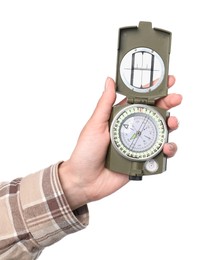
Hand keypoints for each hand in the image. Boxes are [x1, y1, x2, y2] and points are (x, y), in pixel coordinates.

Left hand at [59, 76, 181, 209]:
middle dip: (168, 104)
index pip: (140, 101)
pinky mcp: (143, 160)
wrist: (85, 180)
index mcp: (121, 118)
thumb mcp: (95, 124)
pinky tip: (166, 148)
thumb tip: (110, 80)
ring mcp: (139, 145)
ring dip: (171, 126)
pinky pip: (161, 154)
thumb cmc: (86, 151)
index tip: (167, 80)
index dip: (154, 90)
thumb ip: (105, 104)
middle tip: (176, 98)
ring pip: (161, 132)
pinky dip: (168, 150)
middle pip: (155, 114)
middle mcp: (132, 130)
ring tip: (172, 123)